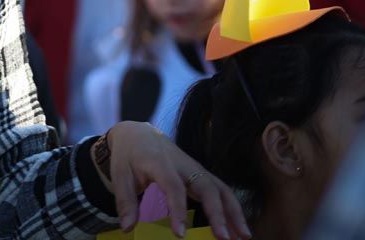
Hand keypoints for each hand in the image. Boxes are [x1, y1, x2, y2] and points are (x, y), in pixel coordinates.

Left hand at [103, 122, 249, 239]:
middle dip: (217, 212)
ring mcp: (195, 168)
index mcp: (159, 162)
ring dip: (234, 212)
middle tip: (223, 238)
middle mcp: (183, 164)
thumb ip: (125, 201)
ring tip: (243, 237)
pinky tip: (239, 229)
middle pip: (206, 186)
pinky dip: (233, 208)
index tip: (180, 234)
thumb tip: (127, 228)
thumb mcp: (120, 175)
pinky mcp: (202, 174)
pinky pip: (221, 190)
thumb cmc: (128, 157)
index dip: (177, 210)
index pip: (172, 187)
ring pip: (220, 187)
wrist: (138, 135)